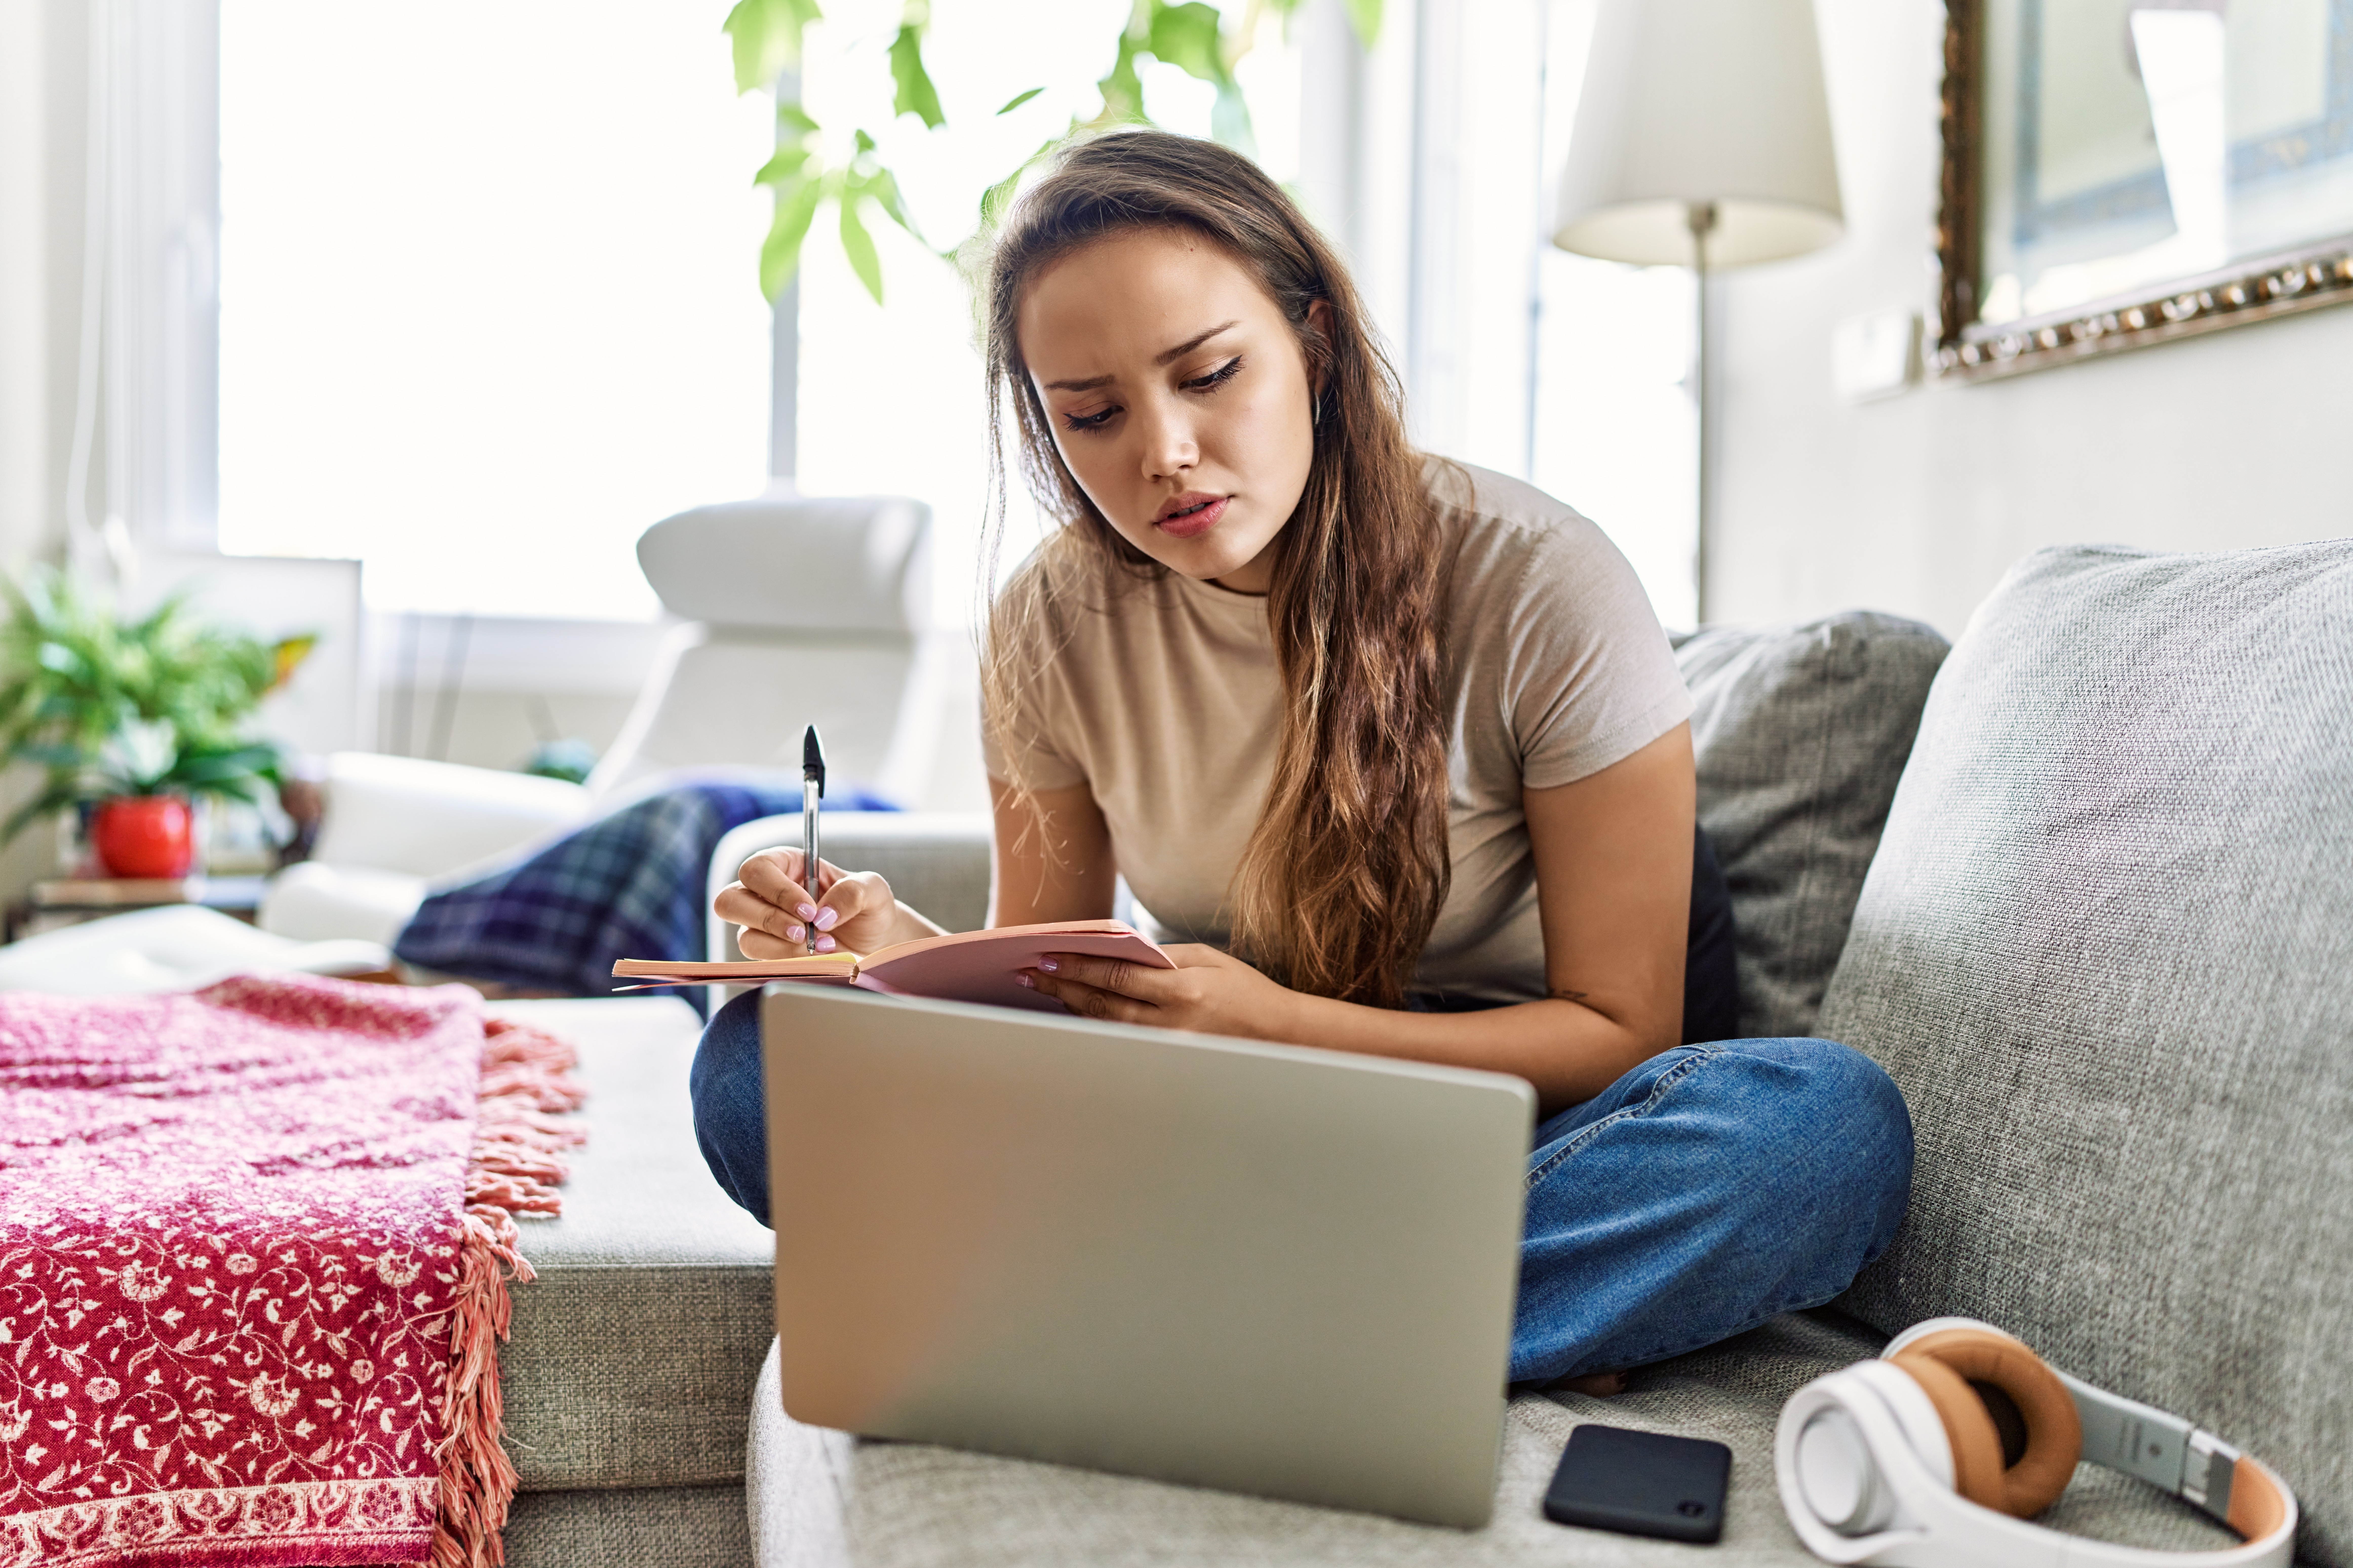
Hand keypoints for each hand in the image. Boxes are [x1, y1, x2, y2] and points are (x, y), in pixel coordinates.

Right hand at [714, 848, 897, 960]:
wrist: (876, 943)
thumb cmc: (869, 908)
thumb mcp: (873, 891)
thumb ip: (853, 892)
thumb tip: (823, 915)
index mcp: (785, 865)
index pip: (757, 869)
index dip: (776, 890)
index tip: (810, 910)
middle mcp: (765, 894)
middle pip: (730, 901)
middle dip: (768, 919)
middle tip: (804, 932)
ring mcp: (763, 927)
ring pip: (745, 937)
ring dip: (782, 947)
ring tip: (822, 947)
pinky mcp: (769, 954)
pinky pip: (761, 962)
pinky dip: (788, 963)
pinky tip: (817, 960)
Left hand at [1020, 943, 1300, 1040]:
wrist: (1279, 1035)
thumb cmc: (1246, 991)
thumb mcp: (1211, 959)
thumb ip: (1164, 956)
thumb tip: (1120, 951)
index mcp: (1184, 989)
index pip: (1118, 975)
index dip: (1079, 966)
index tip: (1049, 957)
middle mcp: (1173, 1022)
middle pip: (1104, 1004)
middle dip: (1064, 986)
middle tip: (1032, 974)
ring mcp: (1169, 1046)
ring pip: (1108, 1026)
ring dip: (1074, 1007)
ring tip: (1045, 991)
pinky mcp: (1169, 1060)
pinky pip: (1123, 1041)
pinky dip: (1096, 1026)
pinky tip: (1077, 1014)